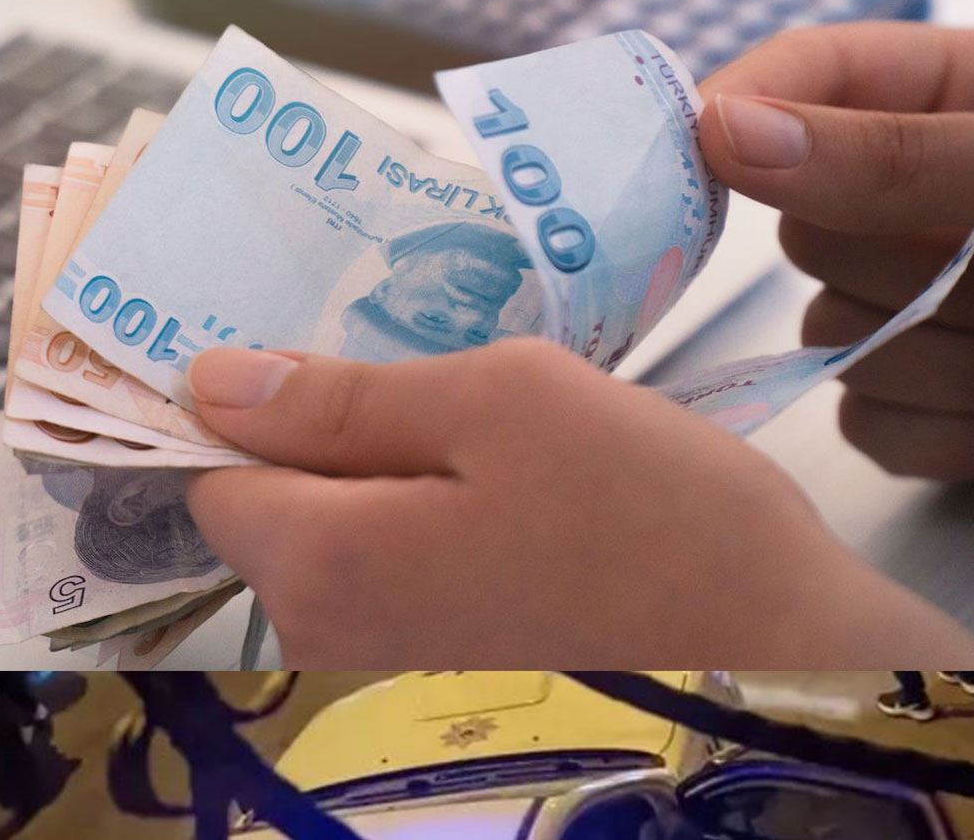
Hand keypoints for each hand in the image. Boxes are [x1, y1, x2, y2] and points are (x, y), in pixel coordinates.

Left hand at [184, 342, 973, 666]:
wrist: (766, 634)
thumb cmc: (646, 504)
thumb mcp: (501, 401)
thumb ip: (345, 396)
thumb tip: (213, 383)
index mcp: (320, 562)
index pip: (206, 465)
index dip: (245, 392)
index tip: (316, 326)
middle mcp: (323, 627)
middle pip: (265, 492)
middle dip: (323, 415)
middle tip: (423, 347)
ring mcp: (382, 647)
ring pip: (330, 516)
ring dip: (381, 447)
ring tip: (472, 391)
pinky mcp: (438, 646)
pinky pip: (384, 548)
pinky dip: (417, 493)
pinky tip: (493, 455)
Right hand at [699, 23, 973, 480]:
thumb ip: (881, 152)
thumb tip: (721, 132)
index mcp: (921, 99)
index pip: (790, 80)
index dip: (738, 112)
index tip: (697, 152)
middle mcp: (892, 202)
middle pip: (803, 233)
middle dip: (900, 262)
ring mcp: (896, 305)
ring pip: (833, 344)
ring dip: (939, 352)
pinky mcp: (910, 401)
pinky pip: (869, 424)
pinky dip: (941, 428)